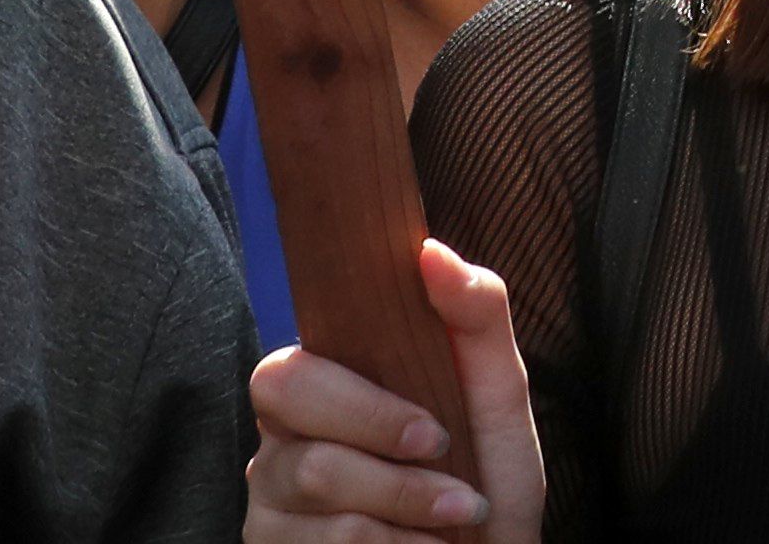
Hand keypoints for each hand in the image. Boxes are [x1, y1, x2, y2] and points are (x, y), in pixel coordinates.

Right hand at [243, 241, 543, 542]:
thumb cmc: (486, 476)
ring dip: (409, 509)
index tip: (436, 433)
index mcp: (324, 389)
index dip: (358, 403)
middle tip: (452, 482)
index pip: (285, 373)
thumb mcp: (497, 396)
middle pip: (290, 432)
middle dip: (384, 459)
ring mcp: (270, 507)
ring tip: (457, 519)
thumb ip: (475, 317)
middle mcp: (281, 444)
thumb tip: (430, 251)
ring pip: (314, 488)